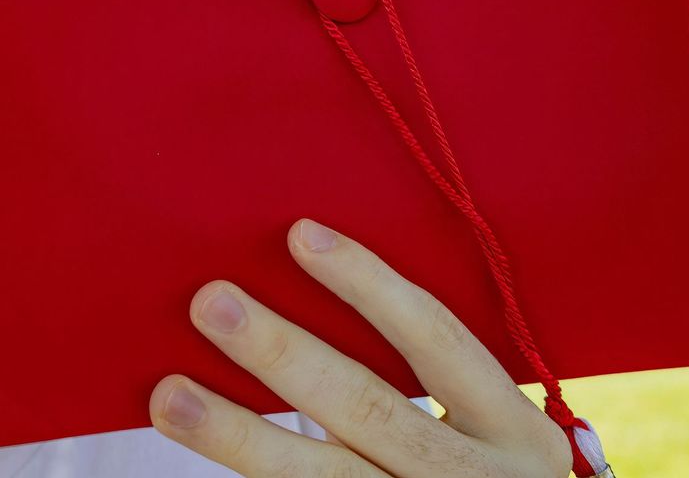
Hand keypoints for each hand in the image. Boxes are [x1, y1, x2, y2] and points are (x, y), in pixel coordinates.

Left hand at [149, 218, 572, 476]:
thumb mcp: (493, 438)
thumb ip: (429, 384)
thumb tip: (308, 274)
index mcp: (516, 431)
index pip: (437, 340)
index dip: (369, 284)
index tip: (300, 233)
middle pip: (368, 406)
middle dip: (283, 353)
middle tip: (210, 302)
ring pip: (324, 476)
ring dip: (238, 435)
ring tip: (171, 396)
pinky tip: (207, 446)